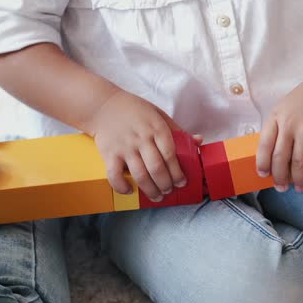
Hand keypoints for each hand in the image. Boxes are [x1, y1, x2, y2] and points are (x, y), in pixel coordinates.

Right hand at [87, 89, 201, 201]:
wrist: (103, 105)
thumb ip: (177, 130)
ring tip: (157, 196)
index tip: (182, 182)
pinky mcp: (109, 154)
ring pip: (140, 174)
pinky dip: (122, 186)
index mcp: (156, 128)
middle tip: (169, 190)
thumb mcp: (159, 114)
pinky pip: (114, 175)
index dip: (177, 172)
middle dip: (166, 184)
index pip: (170, 155)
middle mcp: (141, 139)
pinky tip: (130, 190)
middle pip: (157, 168)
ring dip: (150, 190)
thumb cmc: (135, 111)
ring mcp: (125, 147)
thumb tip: (199, 141)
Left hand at [256, 79, 302, 192]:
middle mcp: (289, 124)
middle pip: (279, 158)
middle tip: (281, 186)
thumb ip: (280, 125)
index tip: (263, 174)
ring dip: (297, 178)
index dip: (262, 163)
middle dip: (279, 176)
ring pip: (296, 163)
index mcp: (277, 116)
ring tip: (299, 186)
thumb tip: (276, 151)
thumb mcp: (288, 106)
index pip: (263, 145)